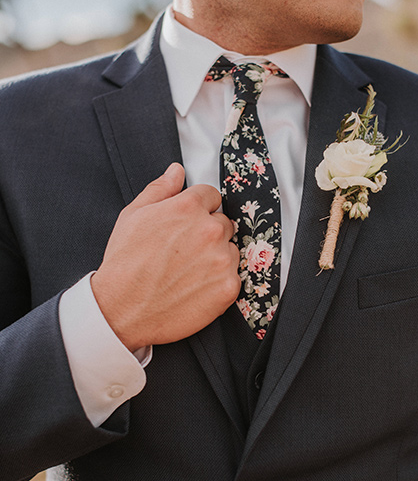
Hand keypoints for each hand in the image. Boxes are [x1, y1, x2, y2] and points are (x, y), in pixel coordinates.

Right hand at [91, 163, 239, 350]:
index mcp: (188, 208)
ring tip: (187, 273)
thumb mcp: (133, 216)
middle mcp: (210, 230)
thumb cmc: (124, 264)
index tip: (186, 226)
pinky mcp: (228, 287)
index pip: (211, 196)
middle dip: (208, 234)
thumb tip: (177, 170)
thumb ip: (160, 190)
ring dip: (216, 258)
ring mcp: (222, 260)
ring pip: (230, 250)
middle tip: (184, 253)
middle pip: (223, 223)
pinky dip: (219, 282)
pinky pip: (233, 277)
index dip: (198, 210)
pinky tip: (196, 288)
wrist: (122, 310)